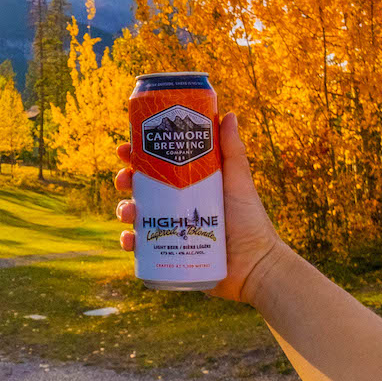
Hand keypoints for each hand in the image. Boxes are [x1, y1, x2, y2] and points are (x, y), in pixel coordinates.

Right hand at [115, 111, 287, 307]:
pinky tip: (130, 240)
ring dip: (124, 210)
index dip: (138, 156)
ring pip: (137, 216)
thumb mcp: (238, 182)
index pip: (158, 166)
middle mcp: (177, 206)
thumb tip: (227, 114)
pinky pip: (143, 249)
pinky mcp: (170, 255)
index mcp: (189, 186)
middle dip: (126, 181)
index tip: (125, 148)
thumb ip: (233, 151)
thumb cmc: (251, 222)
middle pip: (142, 189)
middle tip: (125, 179)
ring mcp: (171, 231)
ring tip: (130, 212)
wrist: (256, 266)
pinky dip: (130, 242)